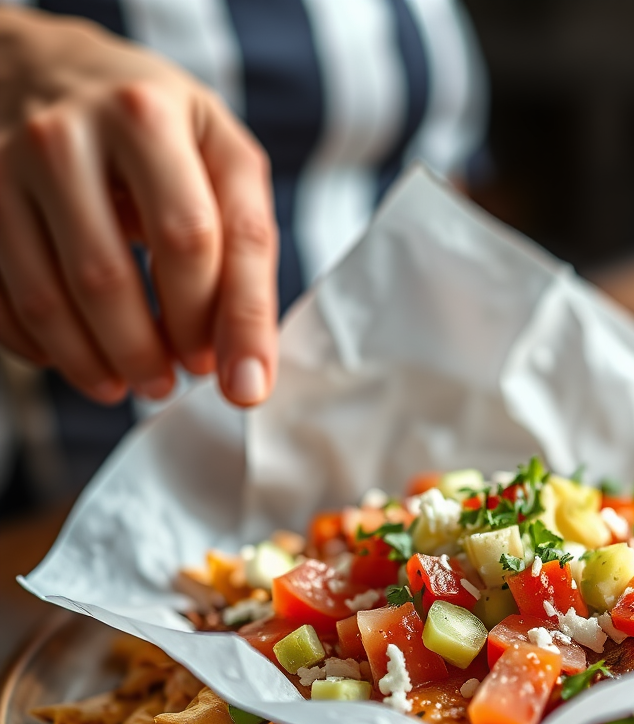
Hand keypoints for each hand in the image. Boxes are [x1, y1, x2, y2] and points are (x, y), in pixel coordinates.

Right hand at [0, 8, 278, 406]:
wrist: (52, 70)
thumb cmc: (161, 132)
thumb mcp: (223, 162)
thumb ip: (247, 254)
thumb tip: (247, 371)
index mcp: (147, 117)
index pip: (190, 239)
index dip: (220, 323)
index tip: (242, 382)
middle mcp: (65, 134)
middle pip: (106, 276)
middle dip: (150, 351)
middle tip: (176, 381)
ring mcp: (4, 165)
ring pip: (49, 297)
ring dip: (97, 363)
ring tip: (135, 383)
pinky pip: (2, 300)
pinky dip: (47, 348)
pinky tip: (84, 359)